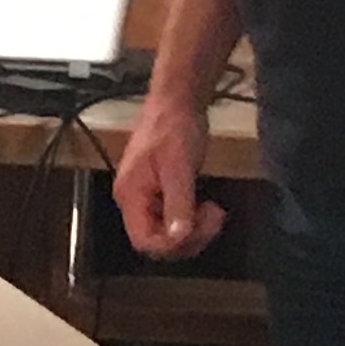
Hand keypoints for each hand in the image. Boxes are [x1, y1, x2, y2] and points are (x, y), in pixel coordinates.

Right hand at [112, 94, 223, 260]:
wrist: (177, 101)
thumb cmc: (174, 128)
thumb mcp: (179, 167)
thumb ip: (177, 203)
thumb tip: (178, 237)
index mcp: (131, 195)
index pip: (144, 240)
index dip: (172, 245)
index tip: (199, 229)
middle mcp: (133, 200)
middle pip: (156, 240)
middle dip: (188, 237)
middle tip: (214, 217)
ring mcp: (145, 196)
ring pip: (167, 231)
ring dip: (193, 229)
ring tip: (213, 211)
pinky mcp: (158, 191)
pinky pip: (172, 217)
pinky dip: (191, 218)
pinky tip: (206, 207)